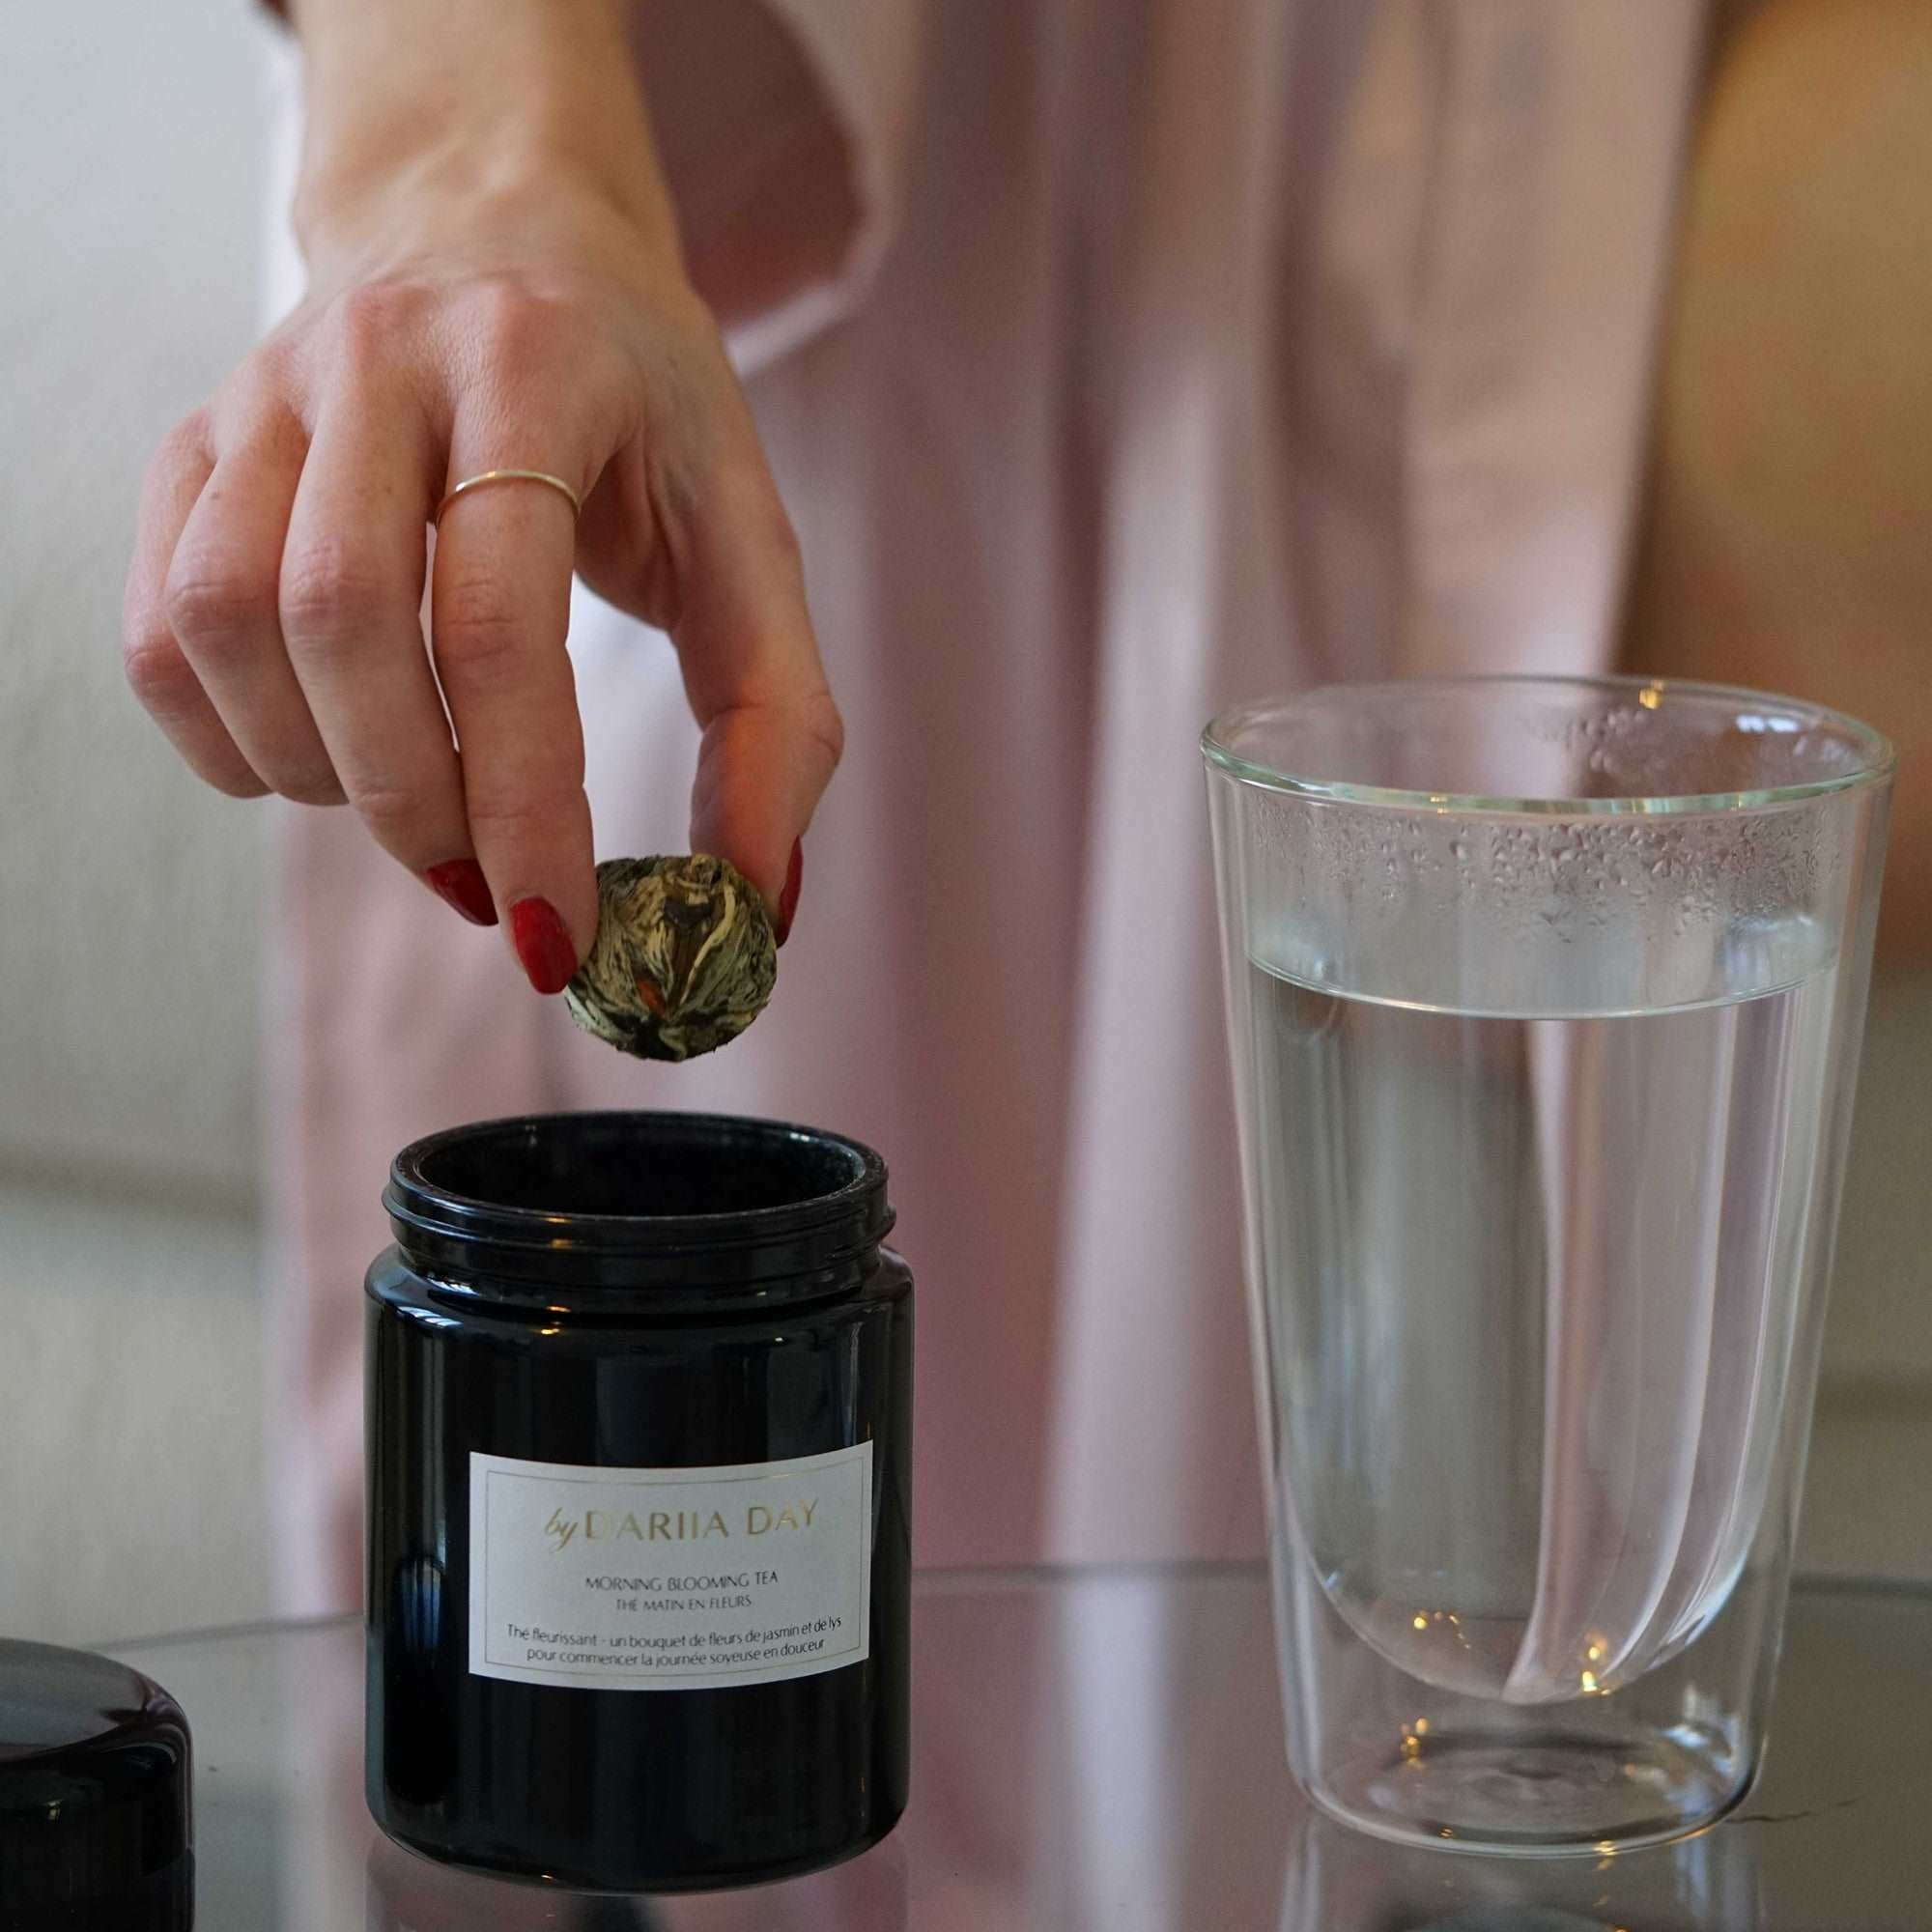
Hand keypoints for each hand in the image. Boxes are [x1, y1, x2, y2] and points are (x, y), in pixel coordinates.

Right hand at [122, 0, 839, 989]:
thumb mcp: (745, 530)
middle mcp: (379, 357)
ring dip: (316, 773)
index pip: (501, 620)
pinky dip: (227, 737)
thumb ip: (774, 711)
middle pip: (341, 621)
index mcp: (536, 370)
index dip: (523, 803)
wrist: (497, 222)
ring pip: (224, 622)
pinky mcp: (198, 440)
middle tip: (486, 887)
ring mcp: (267, 391)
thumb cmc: (640, 407)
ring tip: (416, 811)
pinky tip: (322, 761)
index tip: (556, 936)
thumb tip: (757, 904)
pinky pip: (158, 623)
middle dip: (415, 802)